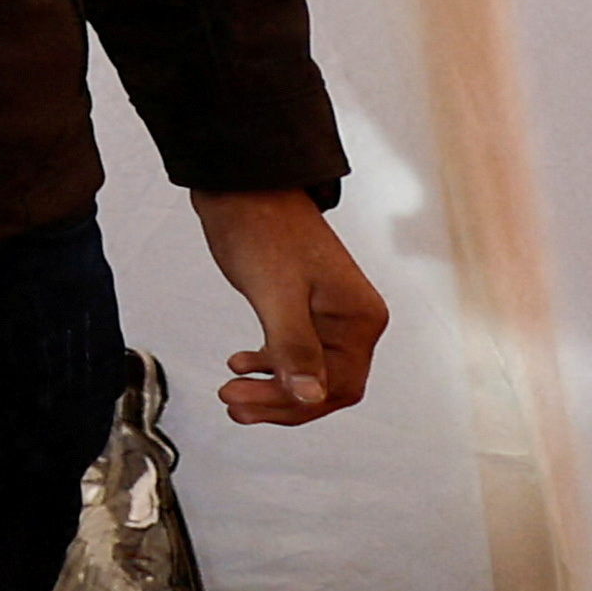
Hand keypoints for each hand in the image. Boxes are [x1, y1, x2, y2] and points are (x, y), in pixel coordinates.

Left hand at [191, 186, 385, 423]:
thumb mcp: (275, 293)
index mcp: (359, 318)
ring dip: (272, 387)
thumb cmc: (262, 230)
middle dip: (281, 400)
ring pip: (309, 371)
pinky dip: (270, 363)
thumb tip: (310, 396)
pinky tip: (240, 363)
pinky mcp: (305, 306)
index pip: (339, 385)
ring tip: (231, 392)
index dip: (294, 404)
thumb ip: (293, 346)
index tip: (246, 402)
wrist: (242, 186)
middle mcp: (353, 320)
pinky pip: (296, 351)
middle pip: (326, 384)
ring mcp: (330, 314)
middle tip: (232, 402)